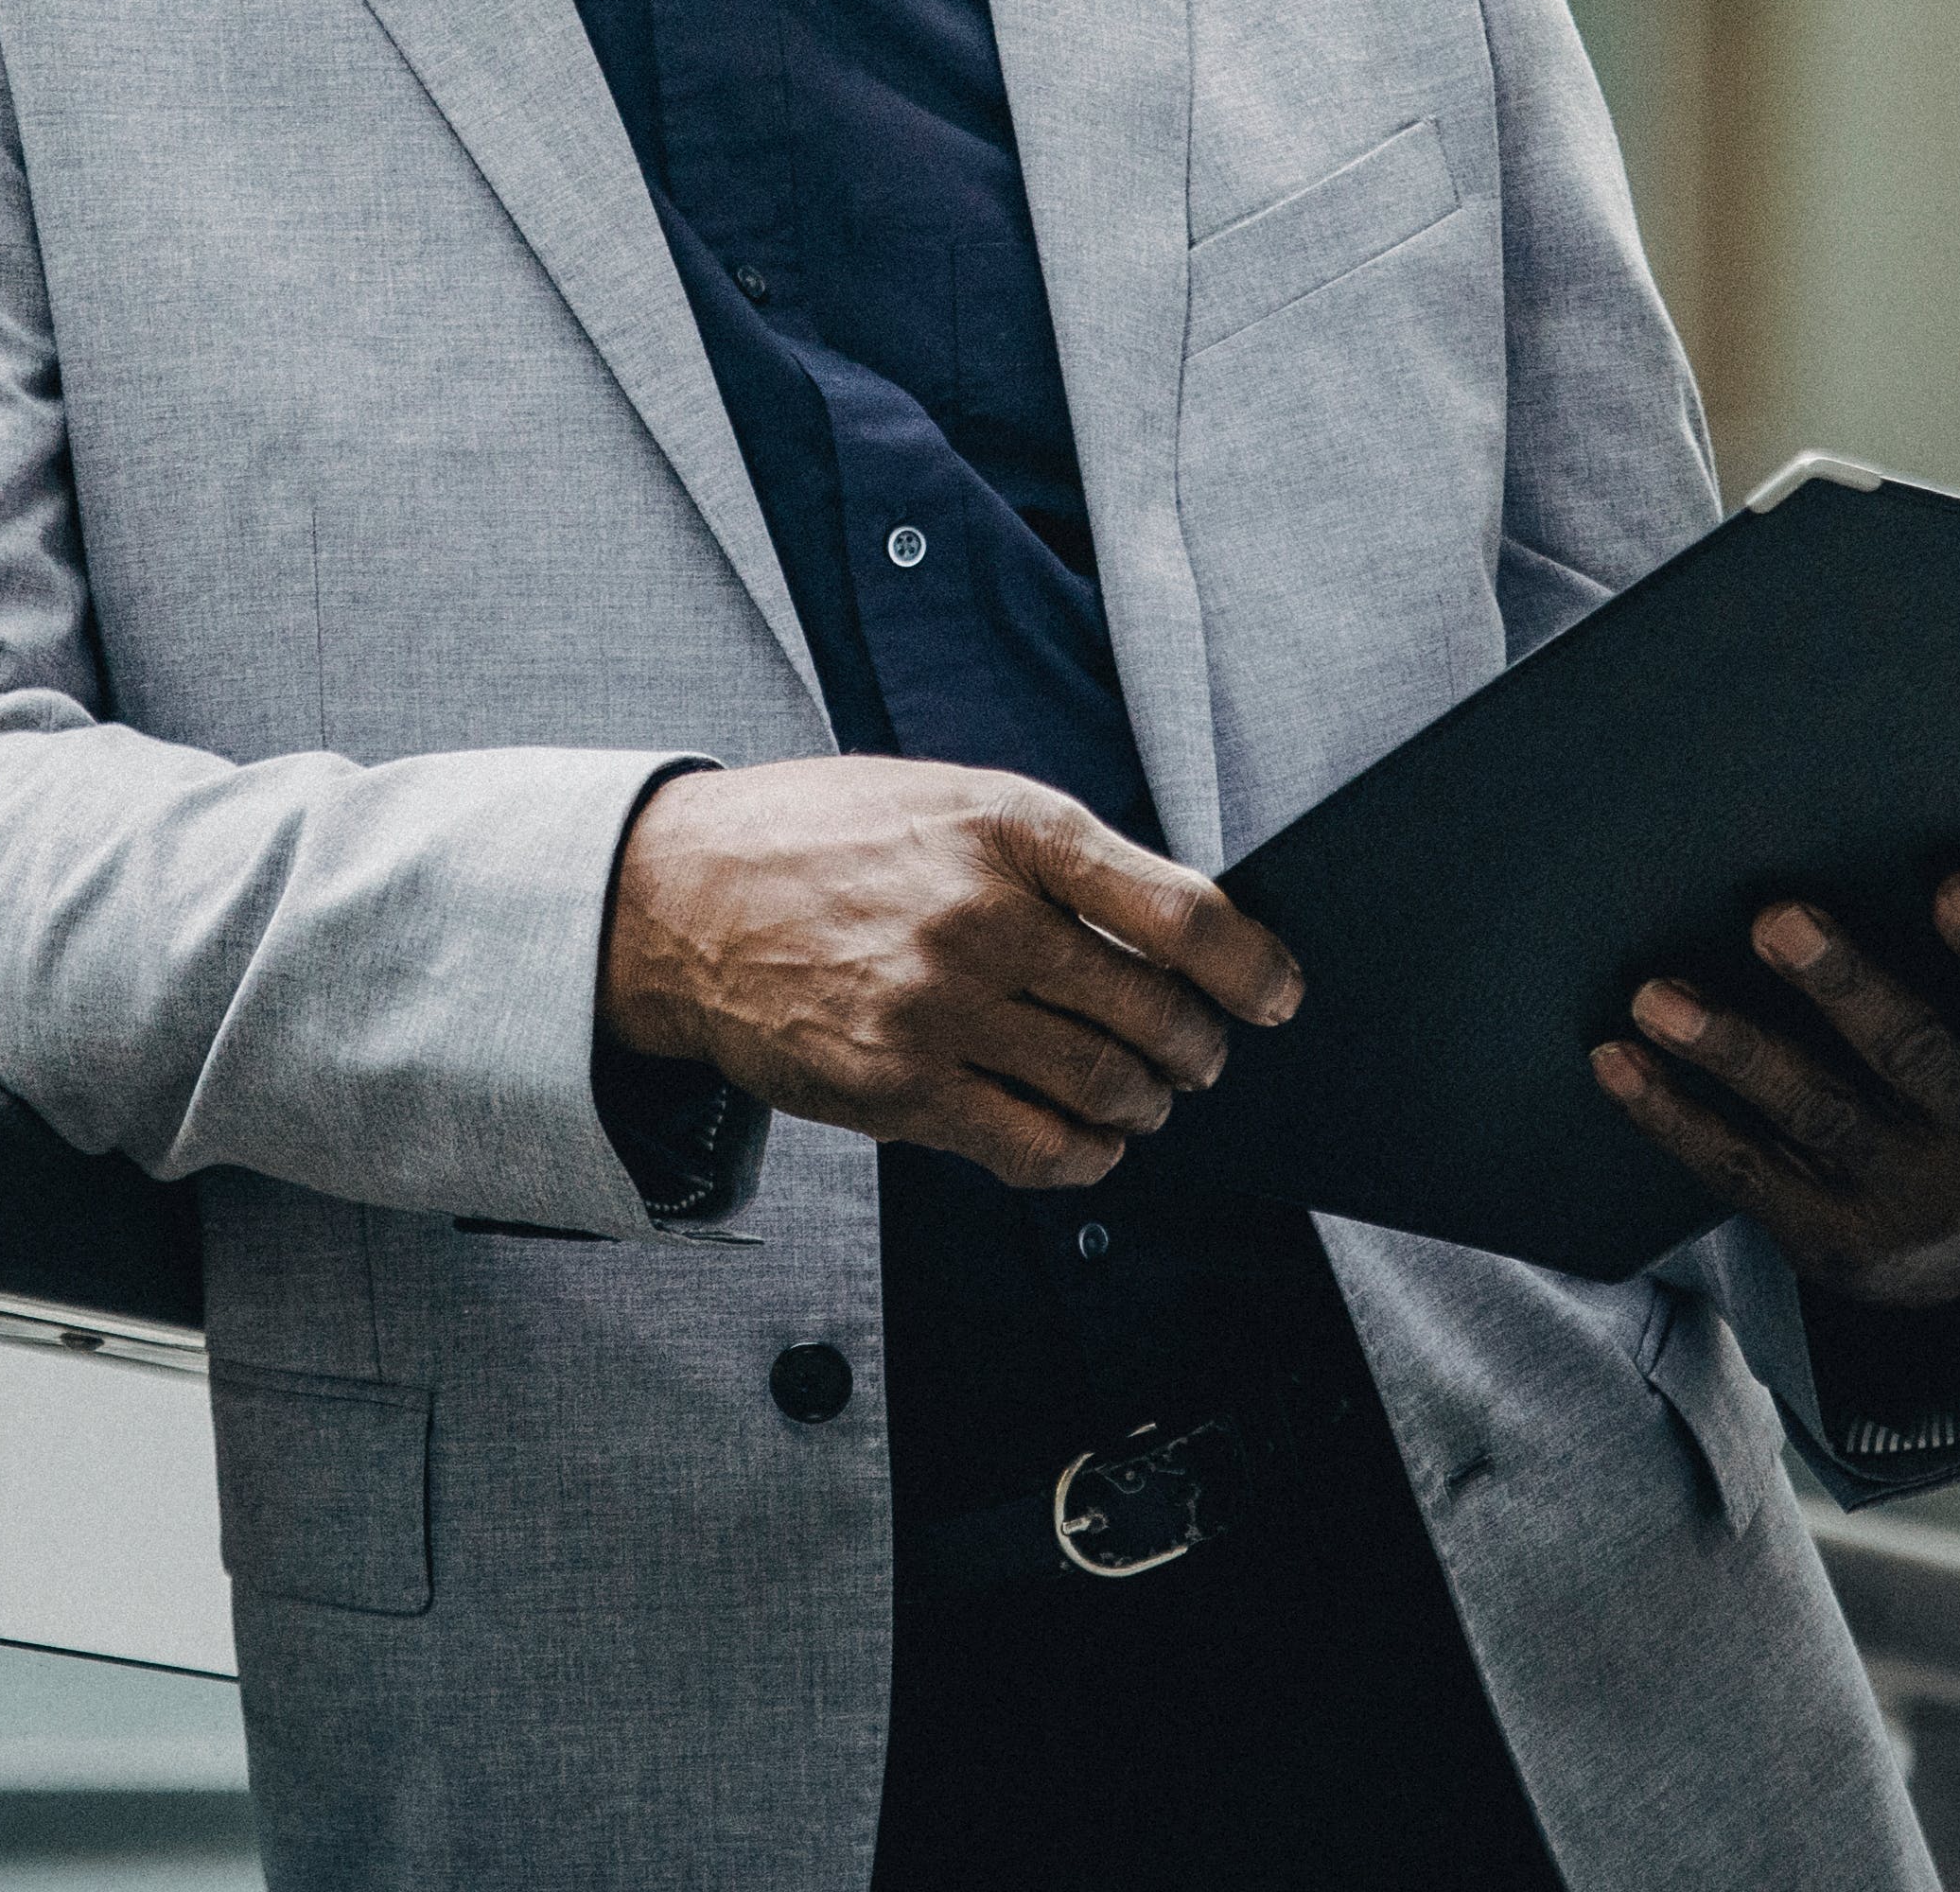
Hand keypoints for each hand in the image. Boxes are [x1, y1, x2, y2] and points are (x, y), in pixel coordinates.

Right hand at [600, 760, 1302, 1188]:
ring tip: (1147, 1097)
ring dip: (1148, 1105)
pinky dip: (1086, 1158)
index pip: (1178, 909)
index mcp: (1008, 828)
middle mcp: (980, 917)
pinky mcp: (898, 1089)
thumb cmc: (822, 842)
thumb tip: (1172, 927)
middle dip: (1200, 1049)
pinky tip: (1091, 1143)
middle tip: (1203, 1055)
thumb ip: (1053, 858)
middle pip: (1152, 1013)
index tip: (1279, 993)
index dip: (1250, 965)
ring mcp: (938, 1010)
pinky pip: (1033, 1148)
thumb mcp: (947, 801)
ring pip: (1104, 1088)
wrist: (679, 899)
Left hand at [1586, 875, 1959, 1307]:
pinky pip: (1738, 1169)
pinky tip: (1615, 1058)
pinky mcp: (1823, 1234)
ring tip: (1657, 995)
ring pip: (1811, 1114)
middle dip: (1840, 986)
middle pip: (1911, 1056)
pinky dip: (1670, 1114)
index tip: (1958, 881)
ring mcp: (1904, 1196)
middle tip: (1775, 915)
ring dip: (1731, 1050)